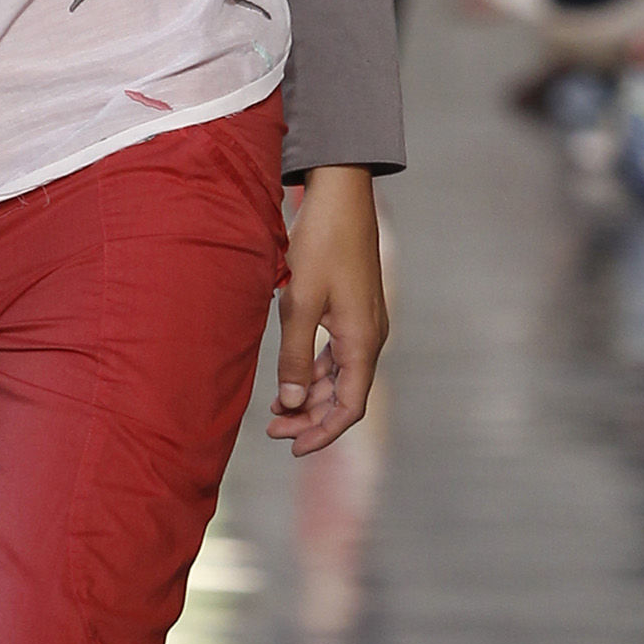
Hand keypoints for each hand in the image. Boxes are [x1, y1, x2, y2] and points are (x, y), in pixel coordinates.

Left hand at [268, 164, 387, 457]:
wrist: (341, 196)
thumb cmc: (320, 243)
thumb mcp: (299, 302)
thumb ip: (293, 356)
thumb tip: (290, 403)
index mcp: (362, 341)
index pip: (349, 407)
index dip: (323, 433)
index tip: (293, 448)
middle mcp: (370, 337)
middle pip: (345, 396)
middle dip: (311, 418)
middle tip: (273, 430)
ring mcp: (364, 324)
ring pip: (339, 377)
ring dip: (310, 396)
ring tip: (276, 410)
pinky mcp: (354, 311)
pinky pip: (336, 355)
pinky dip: (313, 371)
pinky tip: (290, 378)